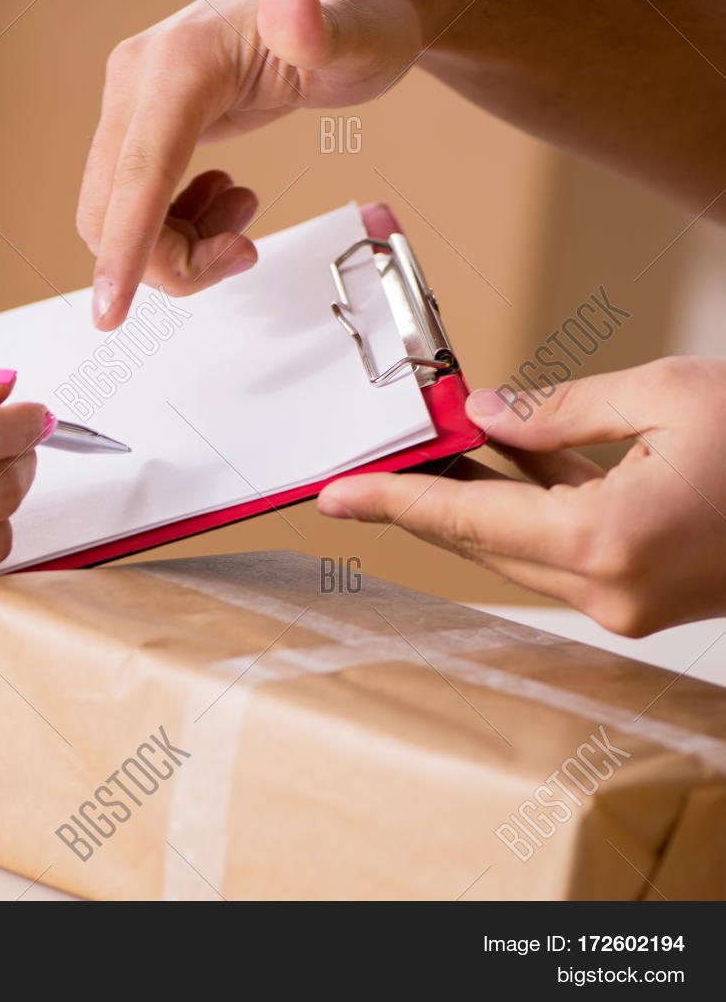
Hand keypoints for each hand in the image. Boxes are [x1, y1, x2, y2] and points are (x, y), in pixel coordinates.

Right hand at [78, 0, 433, 328]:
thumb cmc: (357, 16)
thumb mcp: (361, 30)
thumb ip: (325, 27)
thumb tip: (291, 7)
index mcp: (179, 63)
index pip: (137, 176)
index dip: (124, 250)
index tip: (111, 313)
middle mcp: (138, 77)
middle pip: (112, 208)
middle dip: (169, 257)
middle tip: (242, 253)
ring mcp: (134, 100)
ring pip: (115, 213)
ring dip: (174, 243)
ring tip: (242, 222)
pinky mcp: (143, 120)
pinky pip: (130, 200)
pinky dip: (171, 225)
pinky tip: (224, 204)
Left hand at [317, 358, 725, 636]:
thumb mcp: (668, 395)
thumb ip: (561, 409)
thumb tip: (487, 415)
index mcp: (607, 541)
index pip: (466, 521)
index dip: (393, 501)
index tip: (333, 493)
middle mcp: (608, 591)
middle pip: (482, 541)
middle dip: (425, 496)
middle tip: (372, 456)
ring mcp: (628, 606)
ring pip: (516, 551)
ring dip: (471, 504)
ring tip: (425, 452)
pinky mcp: (645, 600)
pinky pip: (559, 554)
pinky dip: (523, 514)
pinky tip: (494, 469)